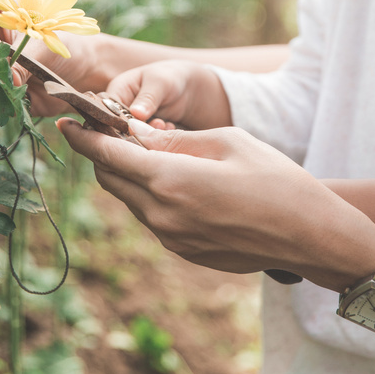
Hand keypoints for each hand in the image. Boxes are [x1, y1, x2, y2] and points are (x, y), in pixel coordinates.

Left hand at [58, 118, 374, 291]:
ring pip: (130, 199)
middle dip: (106, 153)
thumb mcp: (225, 142)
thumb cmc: (275, 179)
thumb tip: (134, 135)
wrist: (309, 235)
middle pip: (111, 179)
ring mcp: (171, 238)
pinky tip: (181, 181)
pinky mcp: (184, 251)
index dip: (83, 136)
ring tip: (156, 152)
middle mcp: (162, 215)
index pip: (107, 155)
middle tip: (118, 129)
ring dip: (131, 175)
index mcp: (170, 181)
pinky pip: (153, 217)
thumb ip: (173, 140)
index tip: (65, 121)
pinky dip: (153, 195)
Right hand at [106, 60, 229, 129]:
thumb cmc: (170, 77)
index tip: (135, 129)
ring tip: (163, 124)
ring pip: (132, 138)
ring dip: (148, 136)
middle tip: (156, 125)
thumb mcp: (160, 83)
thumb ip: (148, 98)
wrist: (187, 88)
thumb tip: (136, 114)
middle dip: (136, 132)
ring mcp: (130, 123)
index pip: (107, 111)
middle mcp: (119, 109)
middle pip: (117, 128)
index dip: (118, 123)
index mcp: (117, 91)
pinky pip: (145, 142)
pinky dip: (157, 139)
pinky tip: (169, 128)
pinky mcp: (142, 134)